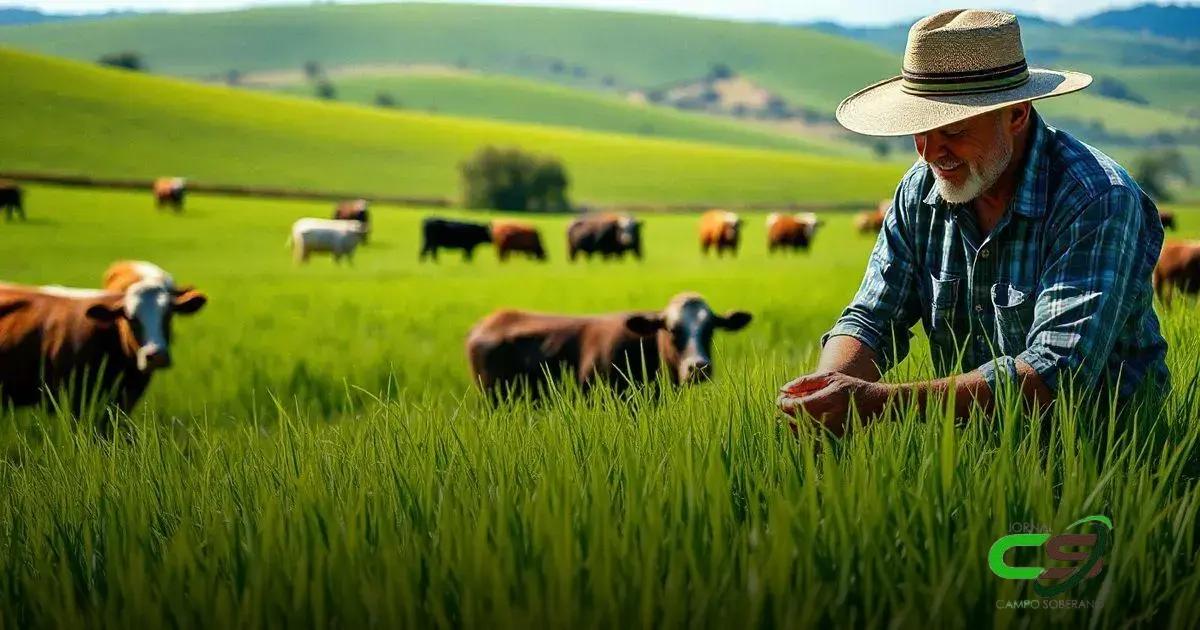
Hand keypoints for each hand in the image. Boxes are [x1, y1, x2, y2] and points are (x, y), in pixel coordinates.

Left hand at [776, 372, 893, 436]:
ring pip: (801, 432)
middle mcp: (831, 417)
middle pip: (796, 420)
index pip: (798, 406)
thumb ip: (805, 382)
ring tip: (795, 411)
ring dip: (791, 422)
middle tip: (785, 403)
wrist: (872, 403)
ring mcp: (833, 431)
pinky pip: (810, 440)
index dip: (784, 404)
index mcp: (830, 399)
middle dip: (786, 412)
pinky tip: (803, 422)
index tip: (781, 399)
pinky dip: (801, 432)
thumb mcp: (828, 377)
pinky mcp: (834, 440)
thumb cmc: (847, 386)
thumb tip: (783, 390)